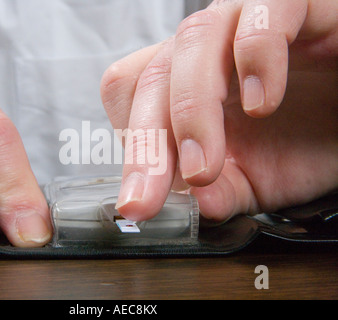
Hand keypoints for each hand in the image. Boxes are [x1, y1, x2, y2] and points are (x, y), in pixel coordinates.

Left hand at [101, 0, 337, 223]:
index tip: (141, 195)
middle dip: (147, 143)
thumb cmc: (309, 135)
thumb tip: (196, 204)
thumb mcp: (259, 178)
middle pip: (151, 77)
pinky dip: (257, 57)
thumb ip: (224, 190)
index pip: (130, 94)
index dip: (131, 142)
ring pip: (194, 41)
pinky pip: (263, 14)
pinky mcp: (291, 4)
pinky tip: (264, 103)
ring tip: (207, 166)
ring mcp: (242, 21)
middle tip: (148, 198)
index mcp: (185, 83)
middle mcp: (204, 48)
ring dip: (193, 111)